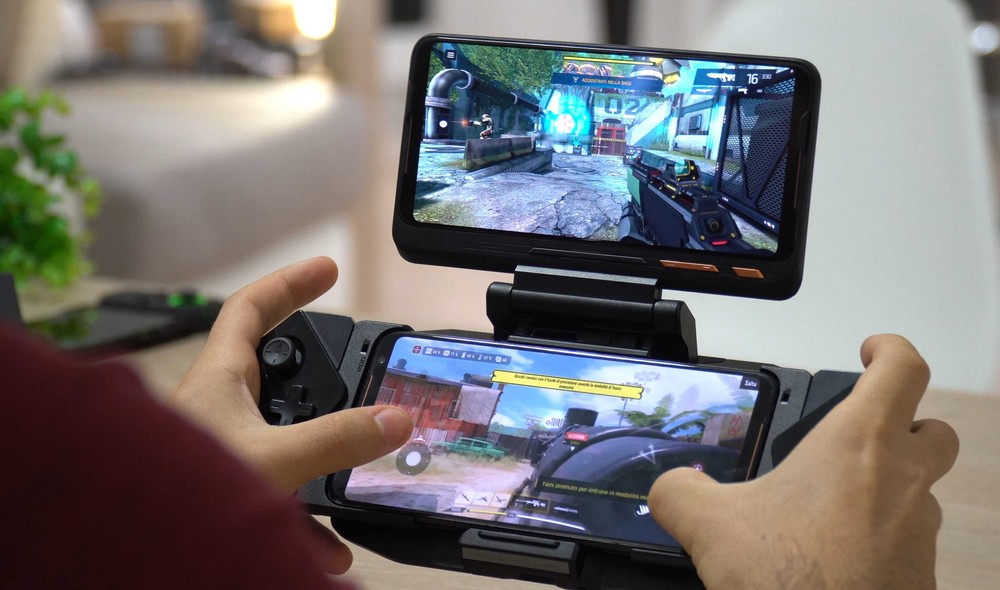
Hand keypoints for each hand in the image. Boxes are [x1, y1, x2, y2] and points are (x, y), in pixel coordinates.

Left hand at [167, 258, 412, 570]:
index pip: (251, 307)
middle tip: (352, 363)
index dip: (290, 283)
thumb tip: (394, 419)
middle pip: (270, 365)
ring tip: (355, 456)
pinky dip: (307, 511)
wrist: (133, 550)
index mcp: (218, 376)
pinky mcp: (222, 484)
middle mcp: (217, 404)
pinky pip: (276, 484)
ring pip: (277, 429)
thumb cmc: (176, 491)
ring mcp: (220, 444)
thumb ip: (337, 438)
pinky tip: (331, 547)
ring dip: (317, 443)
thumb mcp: (273, 457)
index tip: (327, 270)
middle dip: (314, 366)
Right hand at [649, 334, 958, 588]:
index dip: (890, 349)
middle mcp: (904, 482)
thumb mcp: (709, 524)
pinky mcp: (922, 579)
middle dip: (905, 424)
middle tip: (860, 436)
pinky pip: (909, 544)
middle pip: (934, 431)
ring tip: (830, 510)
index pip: (903, 369)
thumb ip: (679, 491)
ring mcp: (922, 534)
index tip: (870, 350)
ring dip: (889, 489)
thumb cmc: (786, 575)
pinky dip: (881, 540)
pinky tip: (833, 559)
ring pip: (922, 493)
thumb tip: (671, 488)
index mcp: (860, 445)